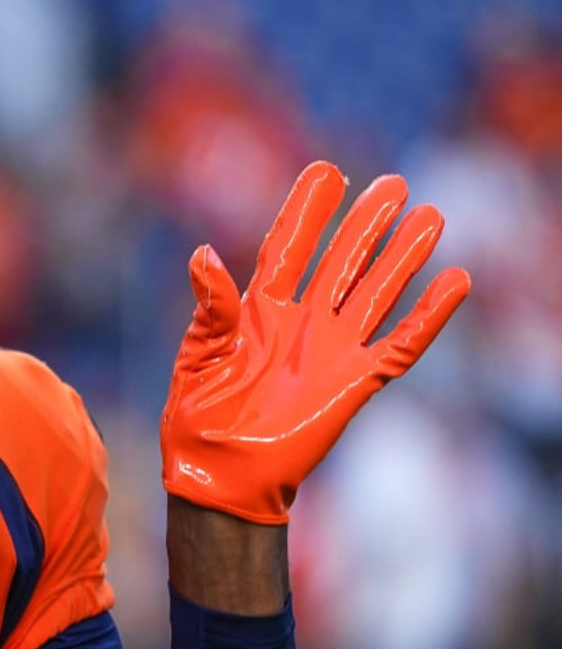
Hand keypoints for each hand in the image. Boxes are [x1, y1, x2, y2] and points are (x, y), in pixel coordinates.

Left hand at [160, 160, 471, 524]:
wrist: (219, 476)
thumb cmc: (196, 417)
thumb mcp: (197, 354)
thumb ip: (210, 306)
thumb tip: (204, 254)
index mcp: (258, 311)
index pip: (288, 249)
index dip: (307, 212)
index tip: (326, 172)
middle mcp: (300, 323)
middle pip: (341, 261)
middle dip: (365, 224)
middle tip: (394, 185)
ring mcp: (331, 352)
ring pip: (375, 292)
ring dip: (402, 257)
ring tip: (429, 217)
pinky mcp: (355, 383)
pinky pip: (401, 344)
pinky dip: (428, 315)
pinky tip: (453, 282)